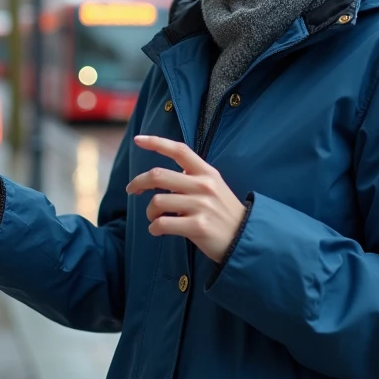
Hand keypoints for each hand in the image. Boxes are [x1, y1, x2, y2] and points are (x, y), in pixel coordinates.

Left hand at [125, 135, 246, 263]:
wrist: (246, 239)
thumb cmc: (224, 214)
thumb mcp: (215, 187)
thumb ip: (193, 178)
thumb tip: (166, 175)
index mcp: (207, 173)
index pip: (179, 150)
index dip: (156, 142)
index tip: (138, 140)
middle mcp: (203, 186)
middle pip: (158, 175)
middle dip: (138, 182)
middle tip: (132, 190)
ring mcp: (201, 206)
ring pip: (157, 202)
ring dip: (149, 212)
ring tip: (154, 219)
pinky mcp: (197, 227)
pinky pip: (162, 224)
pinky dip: (154, 228)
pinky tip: (157, 230)